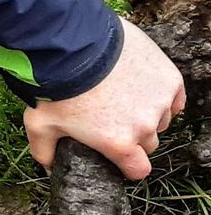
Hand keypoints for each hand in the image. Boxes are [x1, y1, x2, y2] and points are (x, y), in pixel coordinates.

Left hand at [25, 16, 186, 179]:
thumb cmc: (55, 85)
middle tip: (112, 117)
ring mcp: (160, 101)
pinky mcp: (169, 79)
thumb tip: (50, 168)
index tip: (119, 155)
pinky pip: (174, 98)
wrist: (73, 44)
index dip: (128, 165)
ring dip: (147, 113)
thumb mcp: (40, 124)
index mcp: (119, 142)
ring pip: (161, 118)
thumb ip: (45, 152)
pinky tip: (141, 87)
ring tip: (122, 96)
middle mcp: (145, 126)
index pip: (138, 170)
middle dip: (133, 135)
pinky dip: (161, 95)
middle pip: (148, 142)